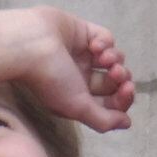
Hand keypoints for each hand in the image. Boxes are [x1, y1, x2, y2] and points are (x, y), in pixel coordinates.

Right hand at [2, 6, 140, 133]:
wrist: (29, 44)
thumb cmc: (48, 78)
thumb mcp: (77, 107)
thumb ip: (103, 120)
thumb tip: (126, 123)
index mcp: (76, 96)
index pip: (110, 101)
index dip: (124, 98)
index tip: (127, 90)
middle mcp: (79, 76)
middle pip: (114, 81)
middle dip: (121, 77)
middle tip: (116, 73)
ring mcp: (81, 53)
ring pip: (114, 58)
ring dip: (115, 58)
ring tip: (104, 58)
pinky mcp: (82, 32)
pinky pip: (105, 37)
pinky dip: (106, 41)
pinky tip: (94, 45)